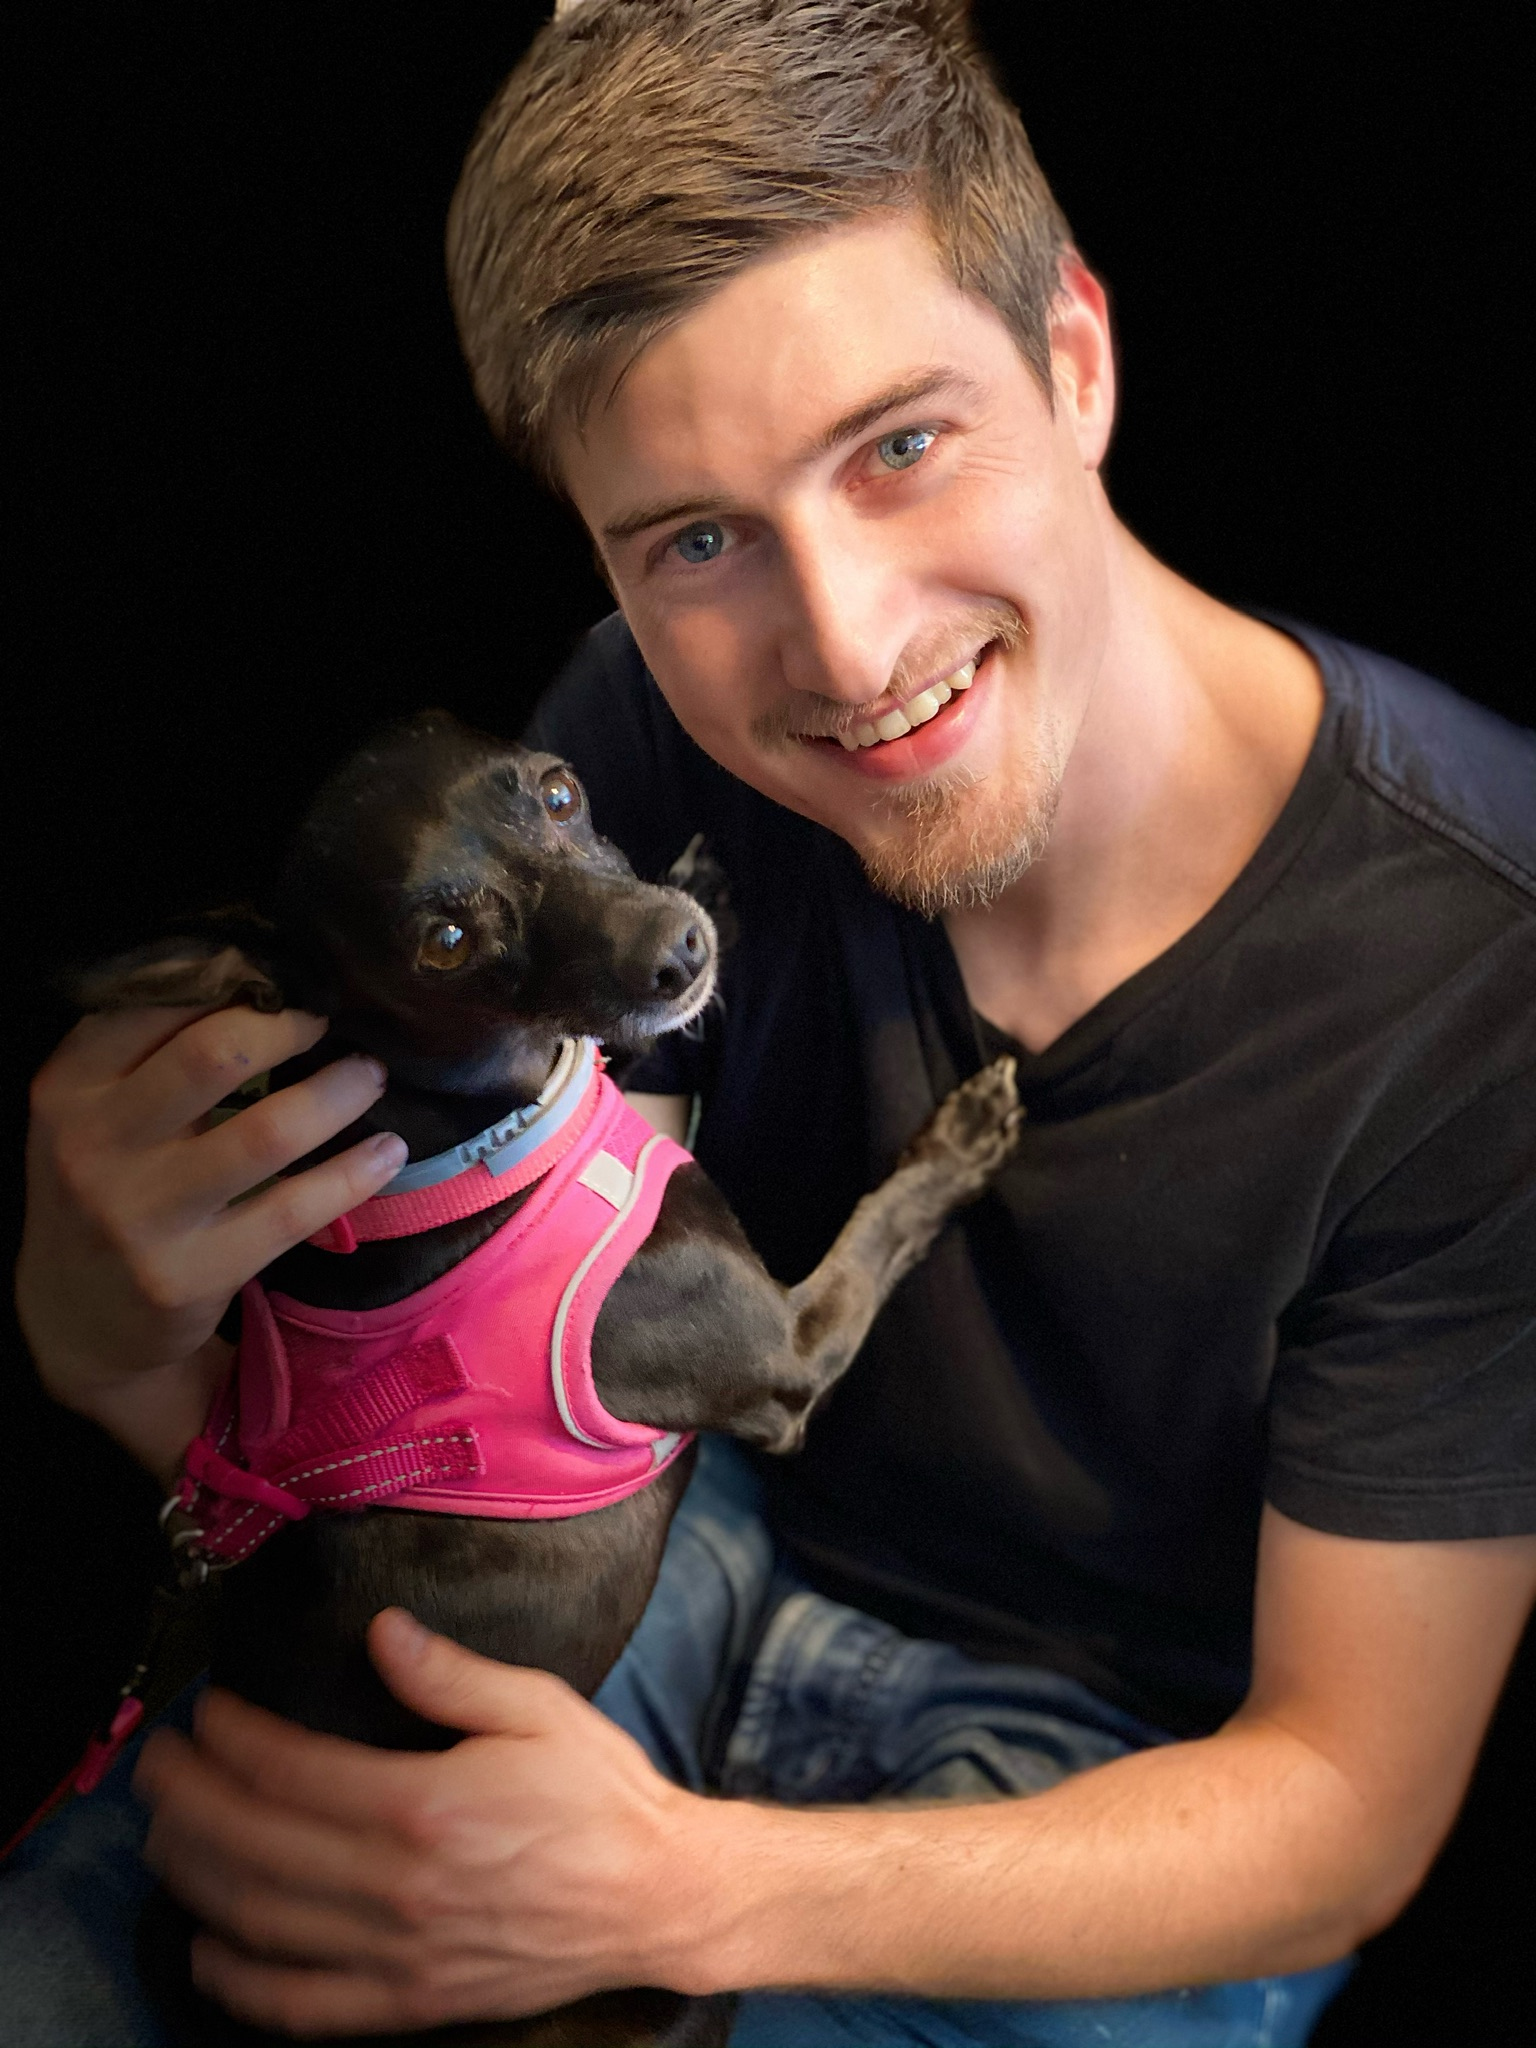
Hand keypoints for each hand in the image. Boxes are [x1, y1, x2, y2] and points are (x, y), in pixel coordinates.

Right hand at [17, 1005, 405, 1477]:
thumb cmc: (107, 1188)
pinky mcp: (190, 1274)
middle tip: (330, 1020)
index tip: (285, 977)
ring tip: (370, 1074)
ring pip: (269, 1132)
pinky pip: (293, 1210)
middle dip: (291, 1026)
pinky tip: (386, 1149)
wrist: (73, 1319)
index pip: (158, 1004)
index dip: (236, 981)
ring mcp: (142, 1216)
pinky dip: (353, 1174)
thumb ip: (151, 1050)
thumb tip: (263, 977)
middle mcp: (94, 1146)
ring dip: (338, 1093)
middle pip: (215, 1054)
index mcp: (69, 1087)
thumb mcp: (95, 1113)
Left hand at [134, 1611, 713, 2036]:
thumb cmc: (601, 1795)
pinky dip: (239, 1982)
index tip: (205, 1712)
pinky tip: (207, 1947)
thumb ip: (451, 1673)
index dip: (230, 1740)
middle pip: (252, 1845)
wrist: (658, 1896)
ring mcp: (398, 1953)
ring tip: (160, 1836)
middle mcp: (397, 1886)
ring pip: (259, 1922)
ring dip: (193, 1877)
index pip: (288, 1770)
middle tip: (155, 1766)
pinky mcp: (410, 2003)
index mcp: (424, 1805)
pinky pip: (300, 2004)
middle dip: (186, 1801)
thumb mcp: (538, 1707)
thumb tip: (380, 1632)